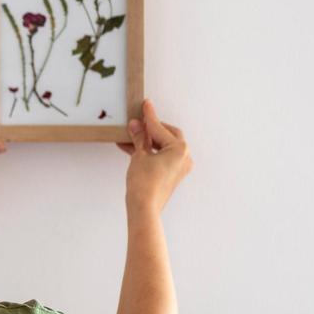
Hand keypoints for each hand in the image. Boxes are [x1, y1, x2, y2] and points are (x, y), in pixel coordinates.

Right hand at [118, 99, 191, 214]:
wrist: (144, 208)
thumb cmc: (145, 183)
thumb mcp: (140, 155)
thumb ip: (140, 137)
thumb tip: (136, 124)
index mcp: (180, 149)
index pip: (160, 128)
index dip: (149, 116)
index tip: (145, 105)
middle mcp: (184, 157)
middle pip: (166, 135)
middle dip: (150, 128)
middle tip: (137, 122)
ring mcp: (179, 167)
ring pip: (162, 146)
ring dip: (147, 141)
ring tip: (129, 136)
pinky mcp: (171, 175)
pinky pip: (160, 157)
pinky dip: (149, 152)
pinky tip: (132, 148)